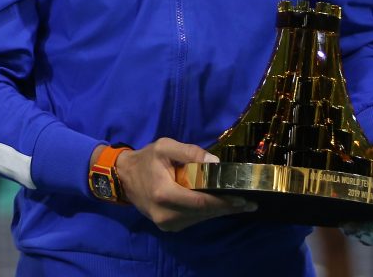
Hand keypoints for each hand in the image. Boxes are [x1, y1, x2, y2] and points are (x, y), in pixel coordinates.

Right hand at [117, 138, 255, 230]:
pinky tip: (218, 205)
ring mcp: (166, 224)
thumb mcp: (164, 147)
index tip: (243, 199)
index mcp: (164, 194)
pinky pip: (193, 220)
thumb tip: (216, 163)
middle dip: (226, 208)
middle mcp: (166, 214)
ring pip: (200, 219)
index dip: (223, 202)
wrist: (124, 177)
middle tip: (248, 203)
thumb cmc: (145, 160)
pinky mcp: (167, 226)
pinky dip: (206, 212)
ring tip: (238, 204)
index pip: (201, 202)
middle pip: (204, 213)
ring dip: (219, 211)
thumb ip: (190, 152)